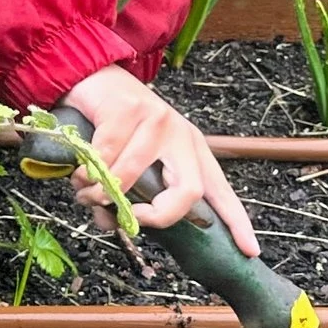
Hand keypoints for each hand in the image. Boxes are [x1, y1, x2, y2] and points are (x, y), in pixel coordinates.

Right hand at [62, 65, 259, 256]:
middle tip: (129, 219)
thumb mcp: (125, 165)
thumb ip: (123, 198)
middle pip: (188, 189)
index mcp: (190, 151)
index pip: (219, 190)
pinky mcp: (131, 109)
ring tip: (84, 192)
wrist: (91, 76)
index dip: (235, 222)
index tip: (249, 251)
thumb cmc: (110, 125)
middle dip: (157, 215)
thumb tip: (109, 224)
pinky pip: (105, 156)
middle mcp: (182, 135)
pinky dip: (86, 172)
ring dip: (100, 193)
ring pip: (133, 175)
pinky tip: (78, 172)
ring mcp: (159, 119)